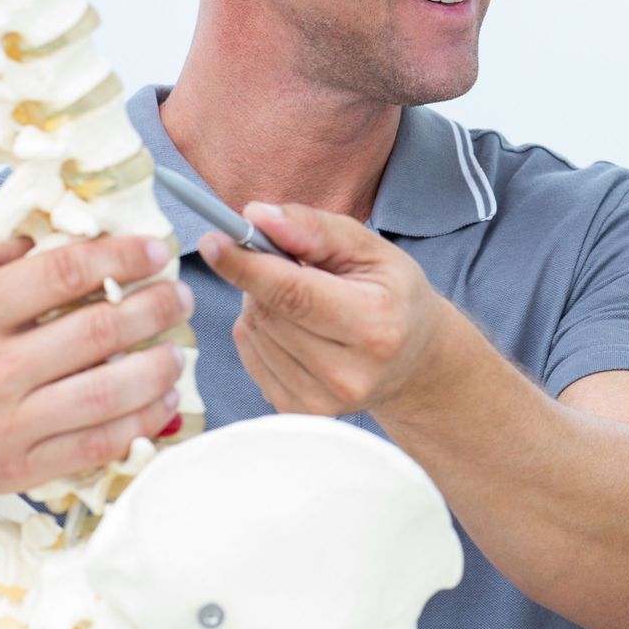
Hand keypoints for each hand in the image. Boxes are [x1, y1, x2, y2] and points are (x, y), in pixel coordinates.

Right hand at [0, 229, 192, 496]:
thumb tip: (65, 224)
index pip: (64, 274)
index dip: (122, 257)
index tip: (156, 250)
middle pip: (98, 332)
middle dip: (155, 308)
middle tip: (180, 295)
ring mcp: (5, 426)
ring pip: (108, 394)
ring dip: (159, 367)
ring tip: (177, 348)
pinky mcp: (19, 469)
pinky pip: (98, 446)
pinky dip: (143, 421)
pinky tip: (163, 398)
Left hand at [200, 203, 453, 419]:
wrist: (415, 361)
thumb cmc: (394, 295)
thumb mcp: (371, 248)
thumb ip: (315, 229)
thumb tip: (255, 216)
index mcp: (375, 325)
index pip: (293, 294)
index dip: (247, 266)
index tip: (213, 240)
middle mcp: (349, 373)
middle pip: (267, 312)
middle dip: (262, 277)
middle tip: (288, 264)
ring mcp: (322, 401)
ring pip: (253, 332)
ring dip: (262, 304)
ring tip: (303, 300)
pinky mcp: (299, 412)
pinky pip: (250, 355)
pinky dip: (261, 331)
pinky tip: (296, 327)